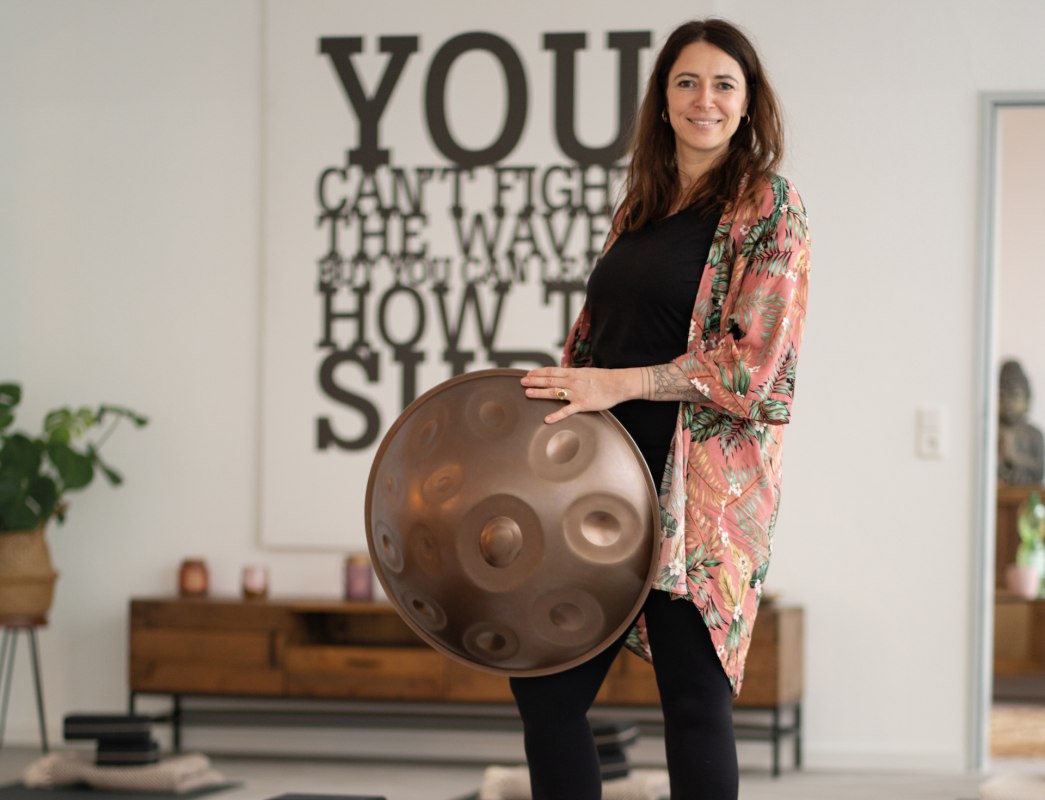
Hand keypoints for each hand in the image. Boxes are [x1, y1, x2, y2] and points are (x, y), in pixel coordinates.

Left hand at [521, 367, 635, 423]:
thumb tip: (564, 375)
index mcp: (573, 373)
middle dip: (534, 381)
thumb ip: (574, 375)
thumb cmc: (604, 378)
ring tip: (528, 393)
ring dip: (540, 392)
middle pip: (549, 380)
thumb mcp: (586, 372)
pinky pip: (567, 410)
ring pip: (554, 392)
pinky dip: (556, 415)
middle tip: (522, 382)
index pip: (552, 371)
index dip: (539, 372)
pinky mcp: (583, 404)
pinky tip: (547, 419)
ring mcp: (577, 393)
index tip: (529, 373)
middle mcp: (573, 381)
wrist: (618, 384)